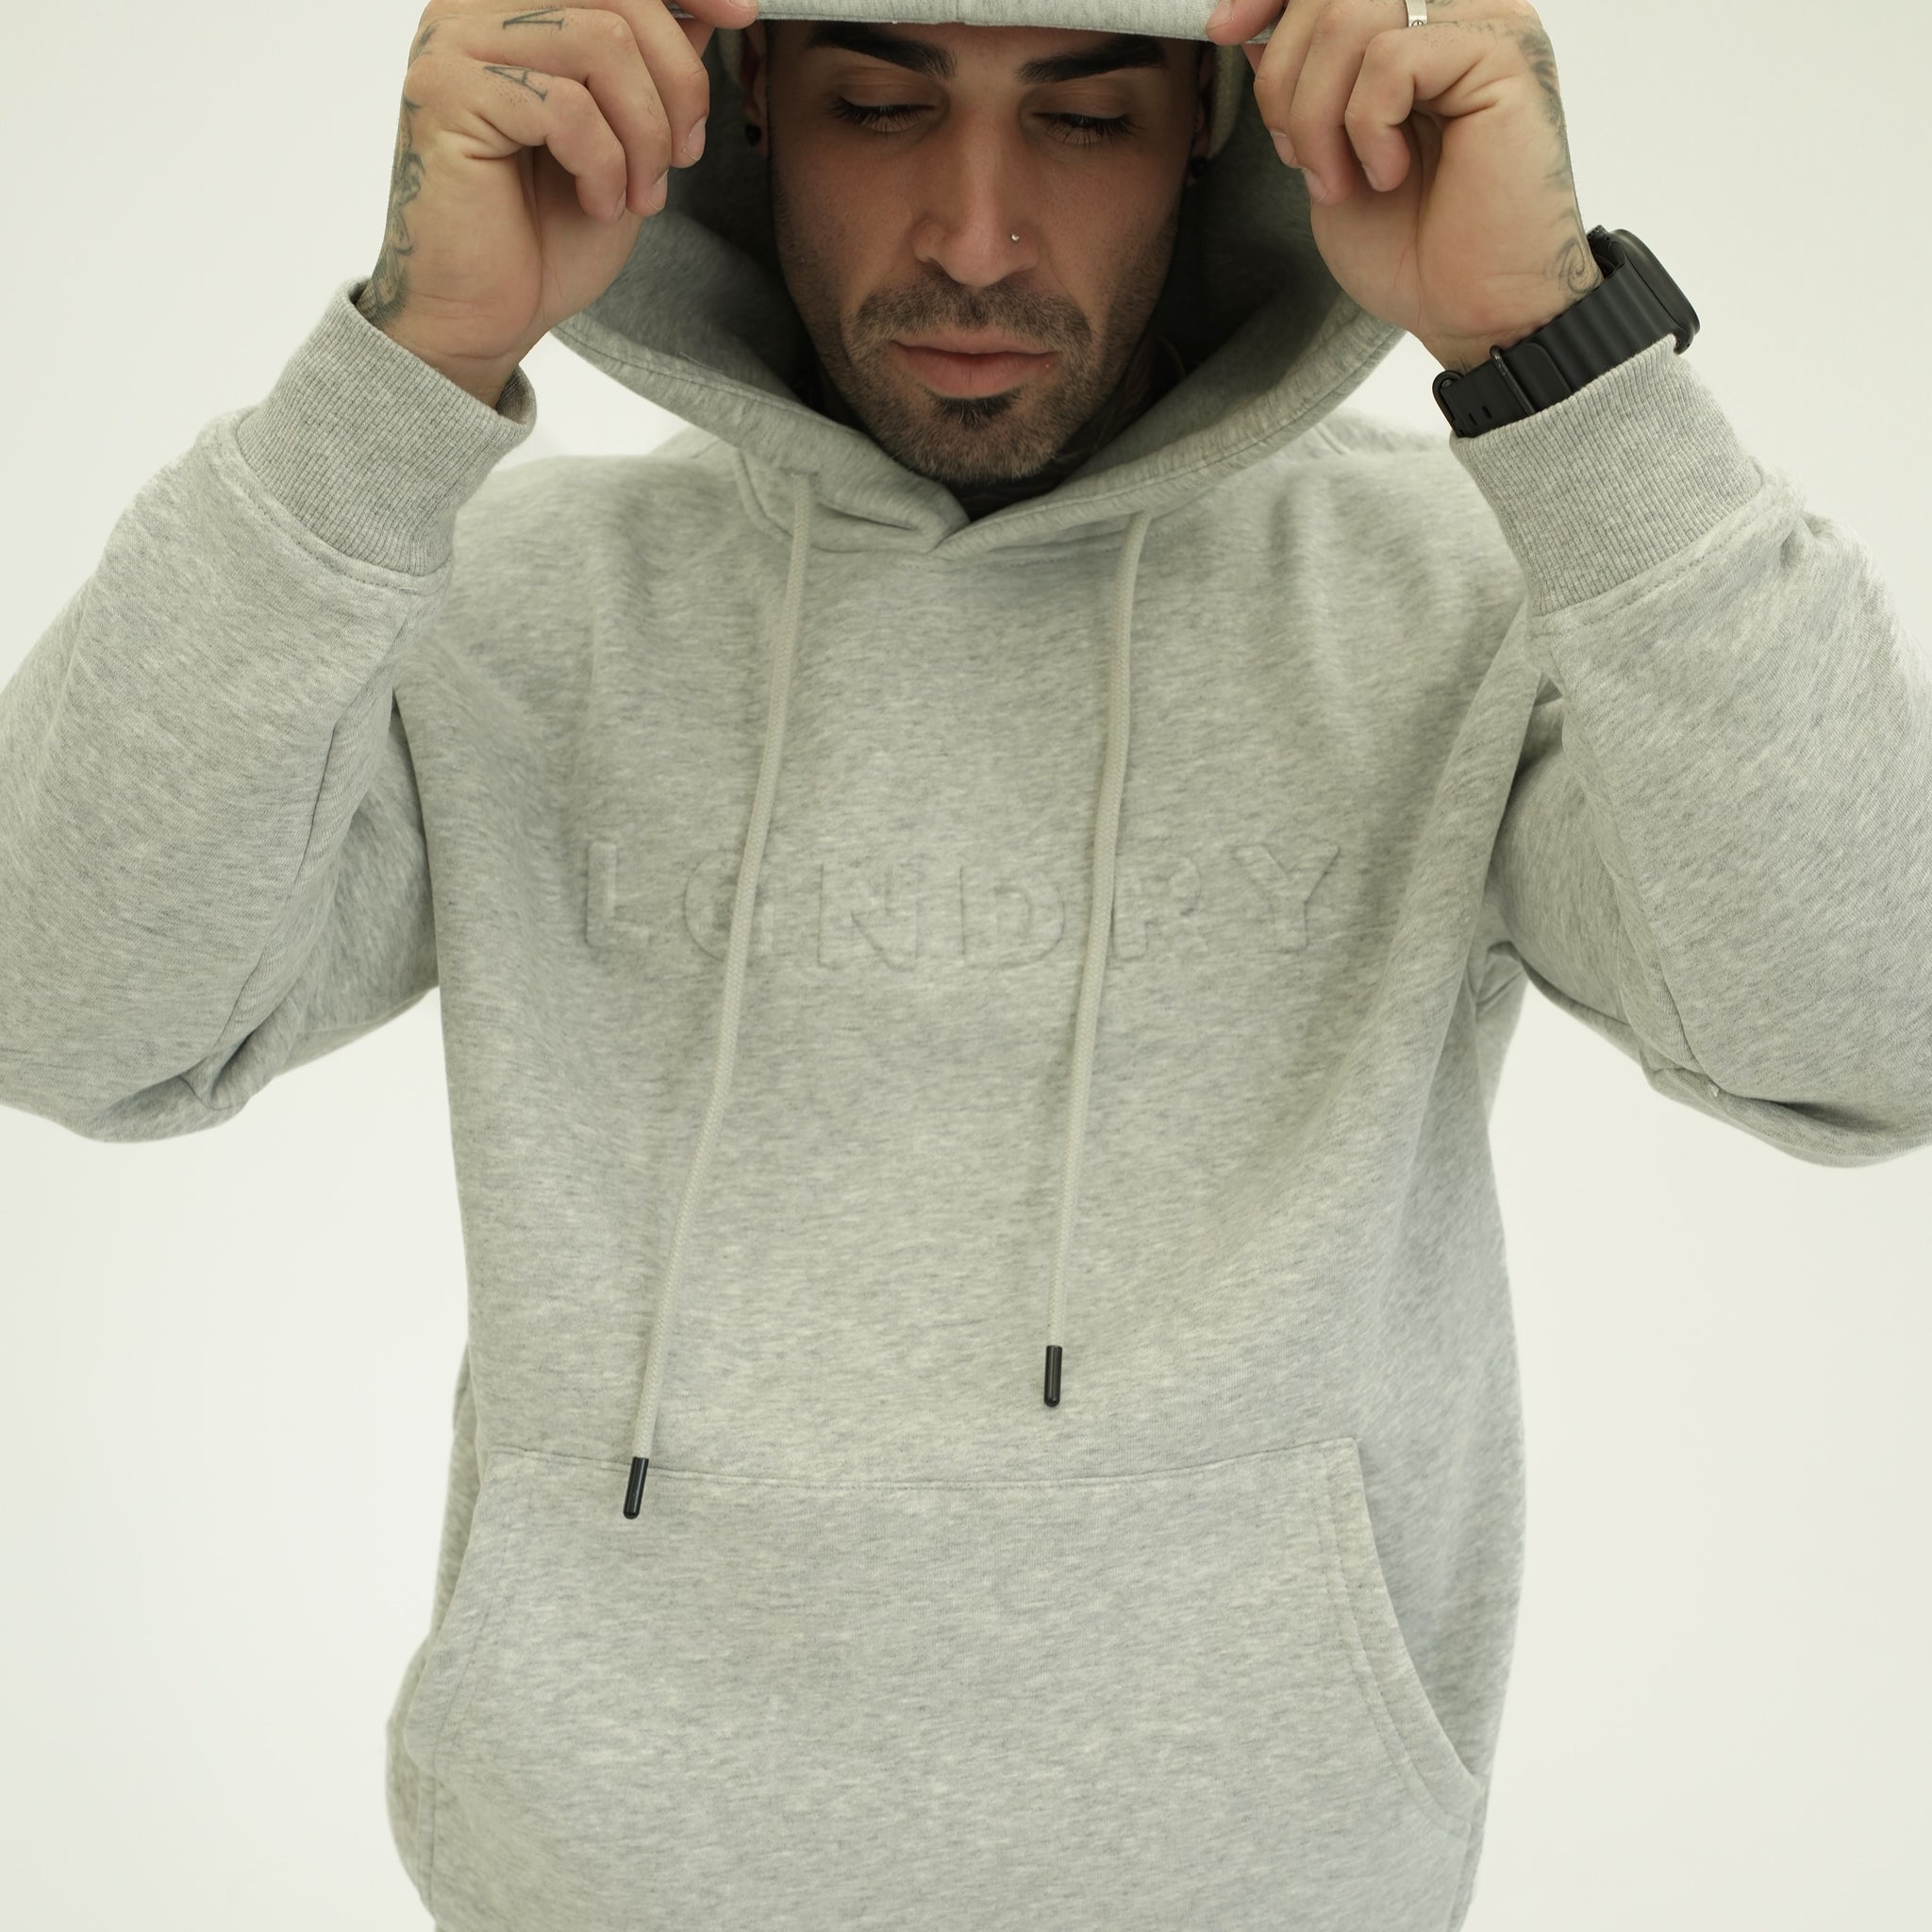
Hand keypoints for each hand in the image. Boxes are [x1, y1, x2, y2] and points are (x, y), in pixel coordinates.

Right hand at [357, 0, 756, 400]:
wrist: (485, 316)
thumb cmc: (546, 236)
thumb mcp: (627, 143)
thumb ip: (649, 70)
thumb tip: (703, 13)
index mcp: (516, 6)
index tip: (742, 15)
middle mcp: (476, 7)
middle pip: (619, 1)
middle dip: (677, 85)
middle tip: (681, 159)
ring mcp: (454, 43)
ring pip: (601, 45)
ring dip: (644, 134)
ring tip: (637, 193)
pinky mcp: (445, 92)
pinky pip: (566, 104)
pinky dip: (602, 164)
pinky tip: (596, 203)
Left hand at [1206, 0, 1602, 373]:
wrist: (1470, 312)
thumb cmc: (1411, 248)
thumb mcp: (1324, 155)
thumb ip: (1301, 83)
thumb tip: (1256, 26)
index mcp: (1418, 24)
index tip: (1225, 28)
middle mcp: (1457, 10)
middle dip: (1283, 78)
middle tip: (1295, 155)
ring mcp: (1484, 25)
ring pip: (1349, 18)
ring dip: (1317, 115)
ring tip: (1340, 181)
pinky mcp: (1503, 54)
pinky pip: (1391, 58)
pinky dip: (1366, 127)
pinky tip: (1389, 174)